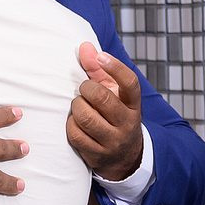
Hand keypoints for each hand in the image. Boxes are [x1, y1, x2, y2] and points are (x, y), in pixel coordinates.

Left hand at [68, 42, 142, 181]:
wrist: (124, 157)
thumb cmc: (113, 116)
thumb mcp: (112, 93)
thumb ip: (98, 71)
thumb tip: (85, 47)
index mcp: (133, 104)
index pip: (130, 83)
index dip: (115, 67)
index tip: (101, 57)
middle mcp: (127, 123)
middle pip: (103, 98)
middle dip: (86, 89)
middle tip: (84, 89)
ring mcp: (113, 141)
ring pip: (86, 117)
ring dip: (76, 107)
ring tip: (78, 106)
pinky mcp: (98, 155)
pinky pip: (75, 135)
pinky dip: (71, 125)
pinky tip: (75, 123)